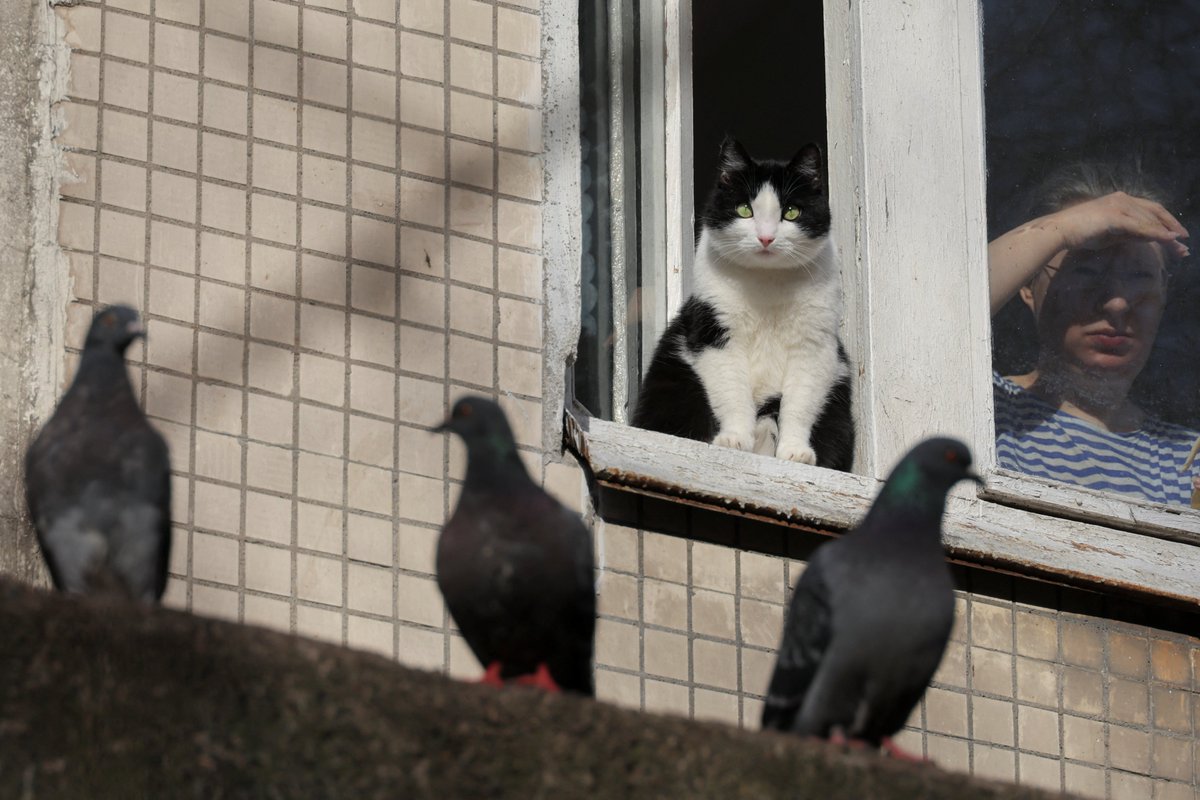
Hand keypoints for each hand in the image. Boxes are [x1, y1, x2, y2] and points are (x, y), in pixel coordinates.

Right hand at [1050, 192, 1188, 259]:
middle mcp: (1123, 199)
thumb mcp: (1109, 232)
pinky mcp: (1114, 217)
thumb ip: (1128, 232)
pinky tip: (1168, 240)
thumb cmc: (1078, 232)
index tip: (1177, 234)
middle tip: (1184, 246)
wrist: (1058, 230)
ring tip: (1179, 248)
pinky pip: (1140, 227)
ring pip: (1150, 221)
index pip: (1150, 209)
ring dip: (1167, 235)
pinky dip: (1156, 234)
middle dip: (1171, 229)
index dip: (1166, 221)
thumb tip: (1149, 237)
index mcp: (1120, 199)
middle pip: (1154, 214)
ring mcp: (1119, 206)